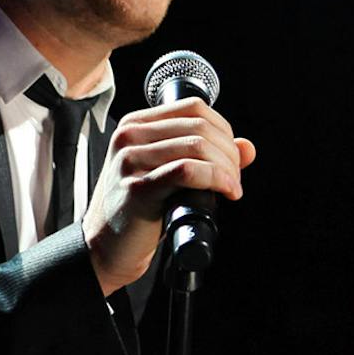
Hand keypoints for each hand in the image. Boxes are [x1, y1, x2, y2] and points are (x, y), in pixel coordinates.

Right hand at [82, 98, 254, 293]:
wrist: (105, 246)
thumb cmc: (138, 211)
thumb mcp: (170, 173)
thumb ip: (206, 155)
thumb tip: (247, 148)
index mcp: (135, 125)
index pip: (193, 107)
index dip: (224, 130)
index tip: (231, 159)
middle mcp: (129, 136)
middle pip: (200, 126)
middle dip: (229, 153)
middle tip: (233, 179)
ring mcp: (130, 160)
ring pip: (197, 146)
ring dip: (226, 168)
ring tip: (230, 188)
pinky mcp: (137, 187)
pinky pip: (187, 171)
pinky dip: (215, 179)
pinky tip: (225, 192)